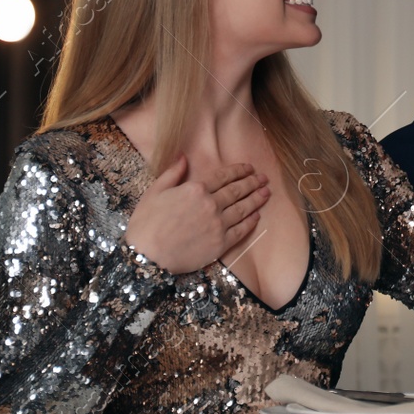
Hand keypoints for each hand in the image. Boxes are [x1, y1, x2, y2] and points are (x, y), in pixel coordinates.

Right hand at [124, 154, 270, 273]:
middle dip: (252, 183)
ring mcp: (218, 225)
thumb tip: (183, 156)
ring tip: (266, 193)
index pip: (223, 176)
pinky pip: (241, 231)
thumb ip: (172, 173)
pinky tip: (257, 216)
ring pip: (243, 209)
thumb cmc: (146, 223)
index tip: (249, 168)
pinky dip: (251, 222)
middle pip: (237, 191)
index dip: (239, 170)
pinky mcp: (220, 244)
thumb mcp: (155, 192)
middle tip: (264, 178)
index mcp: (196, 189)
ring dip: (256, 199)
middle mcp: (211, 205)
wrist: (147, 256)